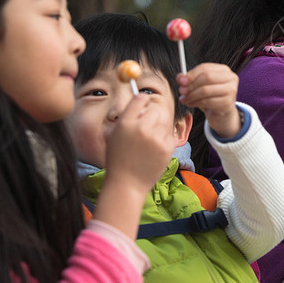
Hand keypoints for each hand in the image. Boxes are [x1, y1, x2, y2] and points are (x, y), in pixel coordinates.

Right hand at [94, 94, 177, 238]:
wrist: (127, 184)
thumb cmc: (118, 159)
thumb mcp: (114, 134)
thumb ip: (127, 117)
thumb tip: (141, 100)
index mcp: (125, 123)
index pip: (140, 98)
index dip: (143, 102)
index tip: (143, 107)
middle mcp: (141, 128)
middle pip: (155, 108)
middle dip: (152, 115)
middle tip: (147, 126)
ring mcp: (156, 138)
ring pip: (165, 120)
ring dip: (159, 126)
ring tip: (149, 141)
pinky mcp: (167, 147)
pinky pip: (170, 133)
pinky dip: (164, 138)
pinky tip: (154, 149)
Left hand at [178, 63, 240, 137]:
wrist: (222, 114)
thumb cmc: (211, 97)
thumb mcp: (200, 86)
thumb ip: (190, 80)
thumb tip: (180, 77)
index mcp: (223, 70)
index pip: (205, 68)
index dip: (191, 74)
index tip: (180, 81)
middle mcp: (230, 78)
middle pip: (207, 77)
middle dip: (191, 85)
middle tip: (181, 91)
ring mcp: (231, 90)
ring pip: (206, 90)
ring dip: (191, 95)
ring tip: (184, 99)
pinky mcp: (228, 102)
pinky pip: (208, 101)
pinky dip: (196, 103)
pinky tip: (191, 104)